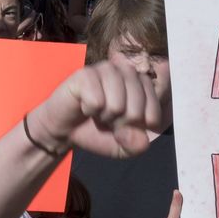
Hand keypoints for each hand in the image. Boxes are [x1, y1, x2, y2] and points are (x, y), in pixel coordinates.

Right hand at [26, 60, 162, 158]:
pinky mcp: (85, 74)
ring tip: (96, 112)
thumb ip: (136, 146)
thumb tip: (139, 138)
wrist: (64, 131)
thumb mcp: (123, 147)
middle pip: (136, 109)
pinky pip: (96, 101)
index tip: (125, 126)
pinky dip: (89, 110)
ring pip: (117, 105)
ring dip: (103, 116)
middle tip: (107, 119)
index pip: (154, 112)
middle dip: (119, 123)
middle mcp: (128, 73)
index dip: (137, 128)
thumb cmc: (96, 133)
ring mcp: (106, 70)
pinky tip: (84, 105)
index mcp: (143, 85)